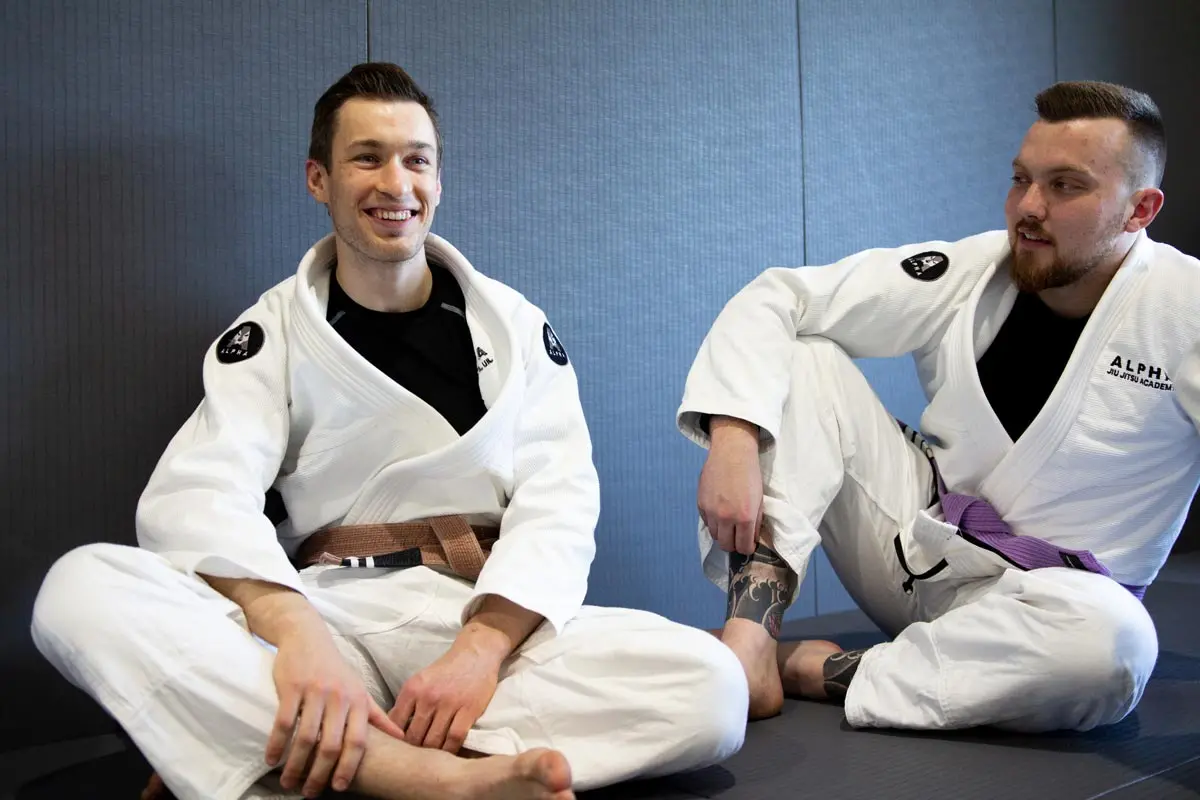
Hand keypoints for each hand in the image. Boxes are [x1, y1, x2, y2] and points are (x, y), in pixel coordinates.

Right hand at [269, 624, 405, 796]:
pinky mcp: (292, 687)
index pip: (358, 741)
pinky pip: (283, 723)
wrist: (307, 637)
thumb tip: (401, 737)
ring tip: (288, 782)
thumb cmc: (335, 669)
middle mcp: (340, 697)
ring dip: (295, 765)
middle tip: (309, 792)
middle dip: (320, 773)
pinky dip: (276, 745)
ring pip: (305, 738)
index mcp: (358, 701)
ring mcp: (316, 692)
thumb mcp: (360, 689)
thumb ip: (377, 716)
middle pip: (331, 745)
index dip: (349, 767)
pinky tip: (271, 760)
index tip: (340, 788)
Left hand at [389, 640, 501, 752]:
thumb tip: (393, 728)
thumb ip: (408, 702)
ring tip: (429, 761)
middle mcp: (428, 697)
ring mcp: (449, 704)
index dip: (395, 740)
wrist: (476, 653)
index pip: (396, 723)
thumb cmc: (447, 669)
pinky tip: (447, 755)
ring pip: (433, 740)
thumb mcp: (421, 680)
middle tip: (413, 760)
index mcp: (412, 689)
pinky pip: (454, 738)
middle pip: (414, 736)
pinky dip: (449, 750)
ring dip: (430, 754)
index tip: (397, 749)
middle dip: (412, 751)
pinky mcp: (468, 710)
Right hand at [698, 416, 763, 555]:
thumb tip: (751, 539)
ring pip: (714, 535)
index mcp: (745, 517)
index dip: (747, 548)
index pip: (743, 547)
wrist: (732, 453)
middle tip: (738, 536)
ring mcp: (711, 511)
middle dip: (733, 544)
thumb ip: (755, 523)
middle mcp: (726, 518)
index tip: (748, 543)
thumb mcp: (759, 501)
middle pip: (726, 546)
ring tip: (728, 523)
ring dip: (722, 533)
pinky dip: (713, 521)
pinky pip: (706, 522)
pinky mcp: (700, 504)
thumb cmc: (750, 475)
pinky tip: (719, 511)